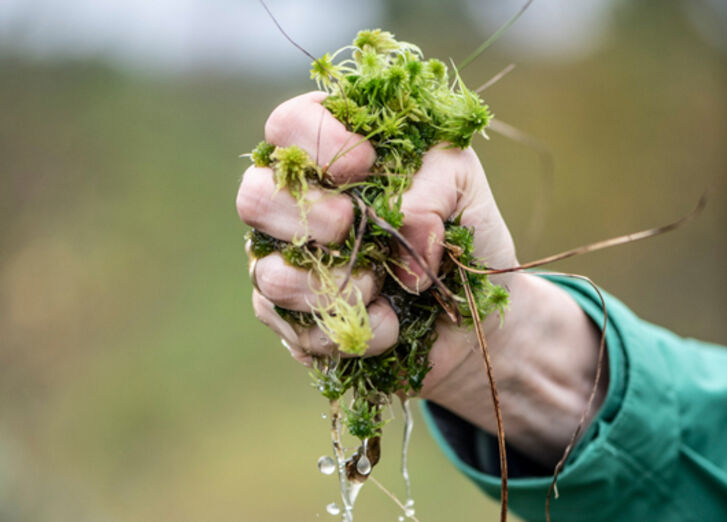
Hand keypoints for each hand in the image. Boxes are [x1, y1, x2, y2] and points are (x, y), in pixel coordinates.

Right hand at [236, 91, 605, 466]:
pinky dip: (347, 329)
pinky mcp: (291, 319)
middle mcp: (296, 206)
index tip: (365, 164)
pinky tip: (389, 325)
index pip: (289, 126)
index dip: (316, 142)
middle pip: (253, 197)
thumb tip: (397, 222)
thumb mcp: (463, 185)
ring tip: (380, 284)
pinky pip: (292, 326)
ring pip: (269, 273)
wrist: (476, 315)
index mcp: (330, 155)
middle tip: (353, 226)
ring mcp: (286, 264)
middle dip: (311, 215)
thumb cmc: (462, 235)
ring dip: (336, 284)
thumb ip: (433, 180)